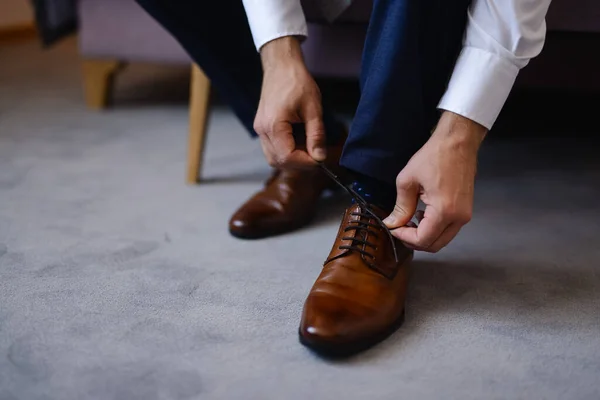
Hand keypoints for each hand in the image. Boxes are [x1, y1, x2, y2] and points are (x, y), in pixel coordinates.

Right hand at [254, 37, 325, 167]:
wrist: (281, 66)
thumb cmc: (297, 82)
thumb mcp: (313, 109)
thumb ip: (316, 135)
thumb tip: (320, 157)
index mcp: (274, 125)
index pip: (287, 157)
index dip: (305, 162)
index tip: (320, 159)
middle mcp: (262, 130)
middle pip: (278, 161)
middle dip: (298, 163)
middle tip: (315, 155)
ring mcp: (260, 130)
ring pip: (273, 157)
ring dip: (292, 158)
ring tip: (307, 147)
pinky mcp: (262, 128)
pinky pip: (272, 148)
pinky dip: (286, 150)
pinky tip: (298, 141)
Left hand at [383, 112, 486, 251]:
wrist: (457, 143)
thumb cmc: (434, 157)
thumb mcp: (408, 181)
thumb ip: (401, 207)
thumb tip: (392, 223)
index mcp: (444, 211)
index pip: (423, 240)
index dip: (404, 237)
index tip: (393, 227)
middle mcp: (459, 218)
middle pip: (434, 245)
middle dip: (414, 240)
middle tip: (400, 228)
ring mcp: (465, 215)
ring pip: (442, 240)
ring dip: (425, 236)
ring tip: (410, 220)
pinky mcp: (466, 211)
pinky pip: (449, 230)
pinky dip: (434, 229)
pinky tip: (423, 215)